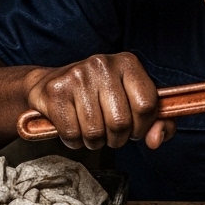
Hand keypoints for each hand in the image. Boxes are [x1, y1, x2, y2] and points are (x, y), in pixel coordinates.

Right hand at [24, 52, 176, 150]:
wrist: (48, 85)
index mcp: (127, 62)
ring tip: (91, 130)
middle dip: (117, 139)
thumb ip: (155, 122)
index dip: (142, 127)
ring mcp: (77, 76)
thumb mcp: (131, 102)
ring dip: (95, 142)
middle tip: (109, 133)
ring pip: (96, 132)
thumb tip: (155, 140)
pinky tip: (74, 128)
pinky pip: (72, 134)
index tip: (133, 129)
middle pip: (121, 122)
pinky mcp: (56, 92)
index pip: (147, 105)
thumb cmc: (97, 97)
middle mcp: (102, 64)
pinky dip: (74, 141)